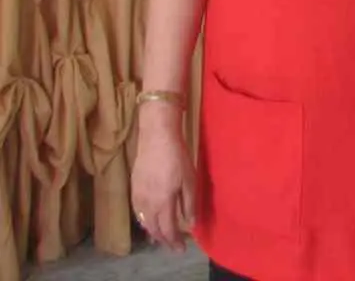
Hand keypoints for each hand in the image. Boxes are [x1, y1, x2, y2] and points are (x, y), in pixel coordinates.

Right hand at [131, 106, 195, 251]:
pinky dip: (144, 221)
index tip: (181, 248)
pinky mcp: (133, 188)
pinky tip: (149, 219)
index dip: (174, 242)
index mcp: (163, 203)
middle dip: (164, 240)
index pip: (168, 230)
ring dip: (153, 232)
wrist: (156, 137)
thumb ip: (189, 203)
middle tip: (172, 245)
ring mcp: (138, 196)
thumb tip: (190, 224)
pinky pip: (138, 212)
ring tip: (161, 237)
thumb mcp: (189, 180)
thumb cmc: (177, 157)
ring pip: (144, 222)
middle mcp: (148, 204)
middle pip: (154, 229)